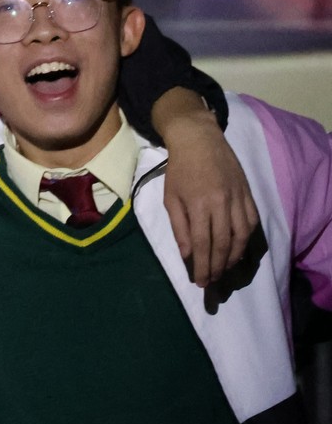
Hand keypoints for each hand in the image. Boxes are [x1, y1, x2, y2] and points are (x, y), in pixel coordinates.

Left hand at [156, 91, 258, 286]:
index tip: (201, 283)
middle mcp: (222, 204)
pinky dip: (247, 241)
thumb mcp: (170, 198)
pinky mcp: (248, 195)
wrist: (199, 140)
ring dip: (234, 259)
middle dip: (218, 268)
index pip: (203, 245)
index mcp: (199, 205)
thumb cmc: (179, 170)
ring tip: (224, 272)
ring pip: (241, 237)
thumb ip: (179, 227)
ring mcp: (238, 199)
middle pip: (224, 245)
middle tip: (212, 283)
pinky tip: (239, 252)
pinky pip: (252, 224)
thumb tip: (188, 254)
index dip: (203, 267)